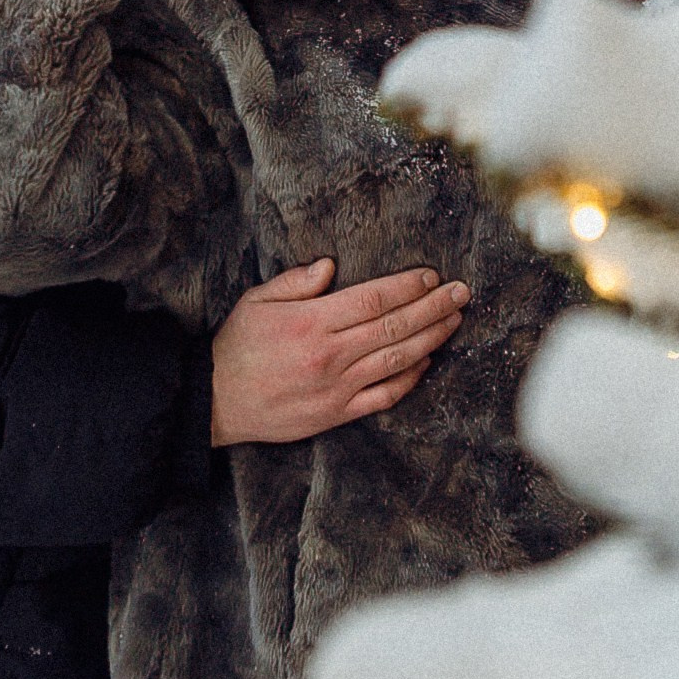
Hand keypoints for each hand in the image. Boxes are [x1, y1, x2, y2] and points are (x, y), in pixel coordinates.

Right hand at [208, 258, 467, 446]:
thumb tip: (331, 266)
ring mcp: (337, 387)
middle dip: (434, 307)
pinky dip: (410, 378)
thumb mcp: (256, 301)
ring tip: (455, 321)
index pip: (373, 298)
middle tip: (462, 293)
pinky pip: (384, 396)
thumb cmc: (236, 346)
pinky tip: (426, 362)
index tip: (432, 276)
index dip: (408, 286)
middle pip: (395, 326)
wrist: (215, 401)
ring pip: (397, 359)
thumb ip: (296, 282)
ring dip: (432, 338)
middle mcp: (330, 354)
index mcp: (311, 322)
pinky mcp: (337, 413)